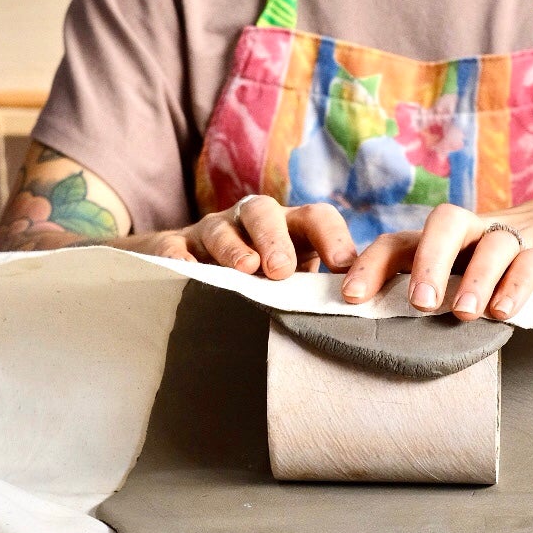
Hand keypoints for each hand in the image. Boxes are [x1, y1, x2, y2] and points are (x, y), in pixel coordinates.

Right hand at [125, 198, 356, 279]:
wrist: (195, 271)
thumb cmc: (262, 283)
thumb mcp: (294, 282)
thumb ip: (319, 291)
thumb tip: (359, 319)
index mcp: (289, 227)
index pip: (317, 218)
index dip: (333, 238)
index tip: (343, 267)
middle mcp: (250, 222)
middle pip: (264, 213)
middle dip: (274, 239)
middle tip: (282, 270)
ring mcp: (212, 232)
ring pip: (220, 227)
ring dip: (233, 246)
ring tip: (245, 269)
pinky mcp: (177, 247)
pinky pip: (173, 246)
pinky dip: (179, 255)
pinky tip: (185, 268)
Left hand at [341, 191, 532, 320]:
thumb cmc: (512, 264)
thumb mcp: (470, 274)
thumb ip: (436, 298)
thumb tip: (383, 344)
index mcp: (447, 241)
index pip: (400, 240)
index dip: (372, 264)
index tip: (350, 297)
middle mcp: (475, 232)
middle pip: (445, 223)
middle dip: (427, 261)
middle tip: (418, 304)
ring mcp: (516, 237)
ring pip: (492, 242)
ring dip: (474, 277)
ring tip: (464, 314)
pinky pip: (532, 261)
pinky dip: (516, 284)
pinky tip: (505, 312)